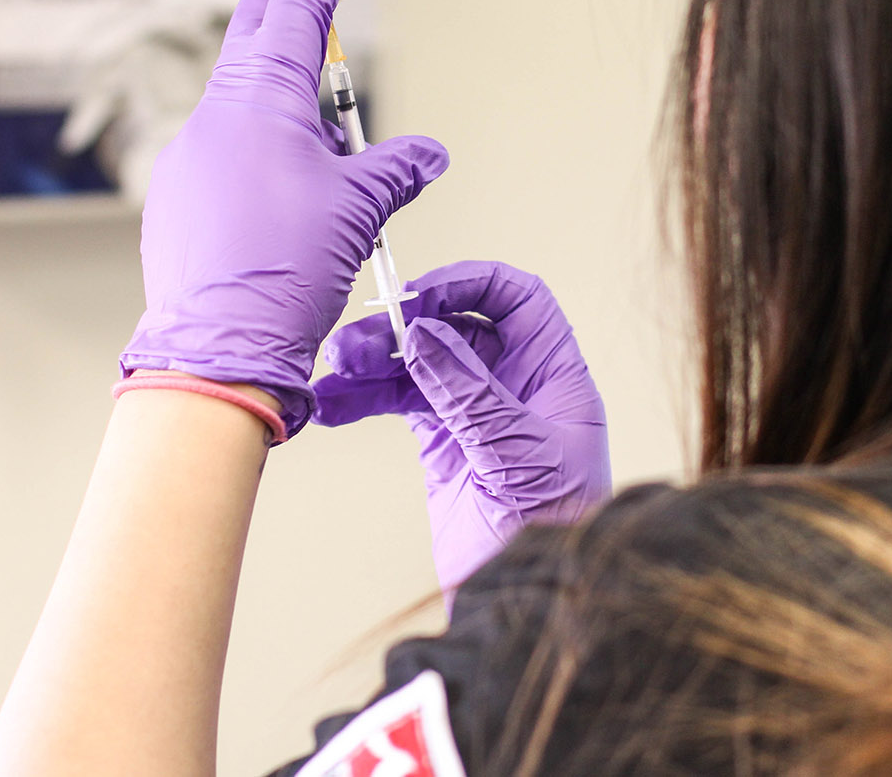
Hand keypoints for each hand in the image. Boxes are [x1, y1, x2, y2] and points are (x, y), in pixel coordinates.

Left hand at [119, 0, 449, 438]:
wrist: (217, 349)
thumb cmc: (283, 273)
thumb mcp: (358, 211)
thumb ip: (394, 169)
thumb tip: (427, 155)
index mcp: (260, 98)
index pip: (301, 1)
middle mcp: (216, 114)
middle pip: (253, 27)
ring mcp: (190, 154)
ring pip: (243, 96)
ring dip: (285, 90)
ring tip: (329, 133)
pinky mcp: (180, 196)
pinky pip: (226, 147)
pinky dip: (262, 144)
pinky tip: (287, 190)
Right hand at [315, 261, 611, 594]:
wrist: (533, 605)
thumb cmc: (558, 533)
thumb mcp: (516, 455)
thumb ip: (469, 394)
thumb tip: (427, 334)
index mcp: (552, 375)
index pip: (516, 300)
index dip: (468, 285)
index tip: (417, 297)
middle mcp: (516, 386)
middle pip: (455, 327)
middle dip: (403, 328)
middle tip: (355, 344)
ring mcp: (477, 413)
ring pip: (421, 364)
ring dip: (375, 362)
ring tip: (333, 372)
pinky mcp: (446, 446)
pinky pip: (401, 404)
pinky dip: (365, 399)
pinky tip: (333, 403)